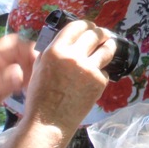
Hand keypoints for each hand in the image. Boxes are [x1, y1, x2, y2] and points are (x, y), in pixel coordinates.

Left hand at [0, 33, 36, 115]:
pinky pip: (23, 73)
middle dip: (33, 62)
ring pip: (26, 62)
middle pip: (25, 52)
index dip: (29, 49)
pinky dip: (28, 79)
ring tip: (33, 84)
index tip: (38, 61)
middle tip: (38, 76)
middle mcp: (2, 56)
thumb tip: (20, 73)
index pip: (17, 42)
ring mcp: (6, 65)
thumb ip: (4, 81)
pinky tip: (27, 89)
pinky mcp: (8, 75)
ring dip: (32, 72)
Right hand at [21, 19, 114, 133]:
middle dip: (100, 33)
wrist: (49, 123)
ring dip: (109, 45)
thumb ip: (52, 51)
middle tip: (103, 35)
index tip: (90, 26)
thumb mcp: (39, 68)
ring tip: (109, 45)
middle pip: (94, 34)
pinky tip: (95, 76)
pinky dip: (101, 72)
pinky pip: (104, 71)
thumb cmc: (40, 97)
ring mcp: (88, 69)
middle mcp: (73, 56)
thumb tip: (66, 40)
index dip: (86, 24)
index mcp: (55, 50)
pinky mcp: (99, 82)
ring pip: (106, 49)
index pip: (76, 26)